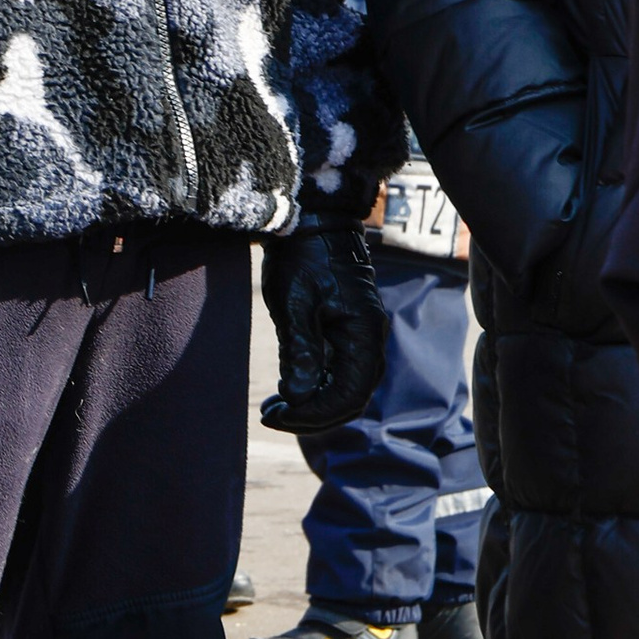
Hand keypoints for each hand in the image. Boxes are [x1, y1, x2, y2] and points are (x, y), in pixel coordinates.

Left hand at [259, 222, 388, 436]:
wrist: (312, 223)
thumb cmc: (303, 257)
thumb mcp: (296, 303)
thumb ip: (301, 351)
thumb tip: (298, 397)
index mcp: (364, 336)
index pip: (349, 396)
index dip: (314, 414)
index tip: (277, 415)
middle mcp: (368, 342)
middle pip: (350, 399)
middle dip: (311, 415)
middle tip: (270, 415)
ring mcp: (359, 339)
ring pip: (344, 390)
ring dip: (312, 405)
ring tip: (274, 407)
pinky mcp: (344, 335)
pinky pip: (337, 374)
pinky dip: (315, 388)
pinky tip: (287, 391)